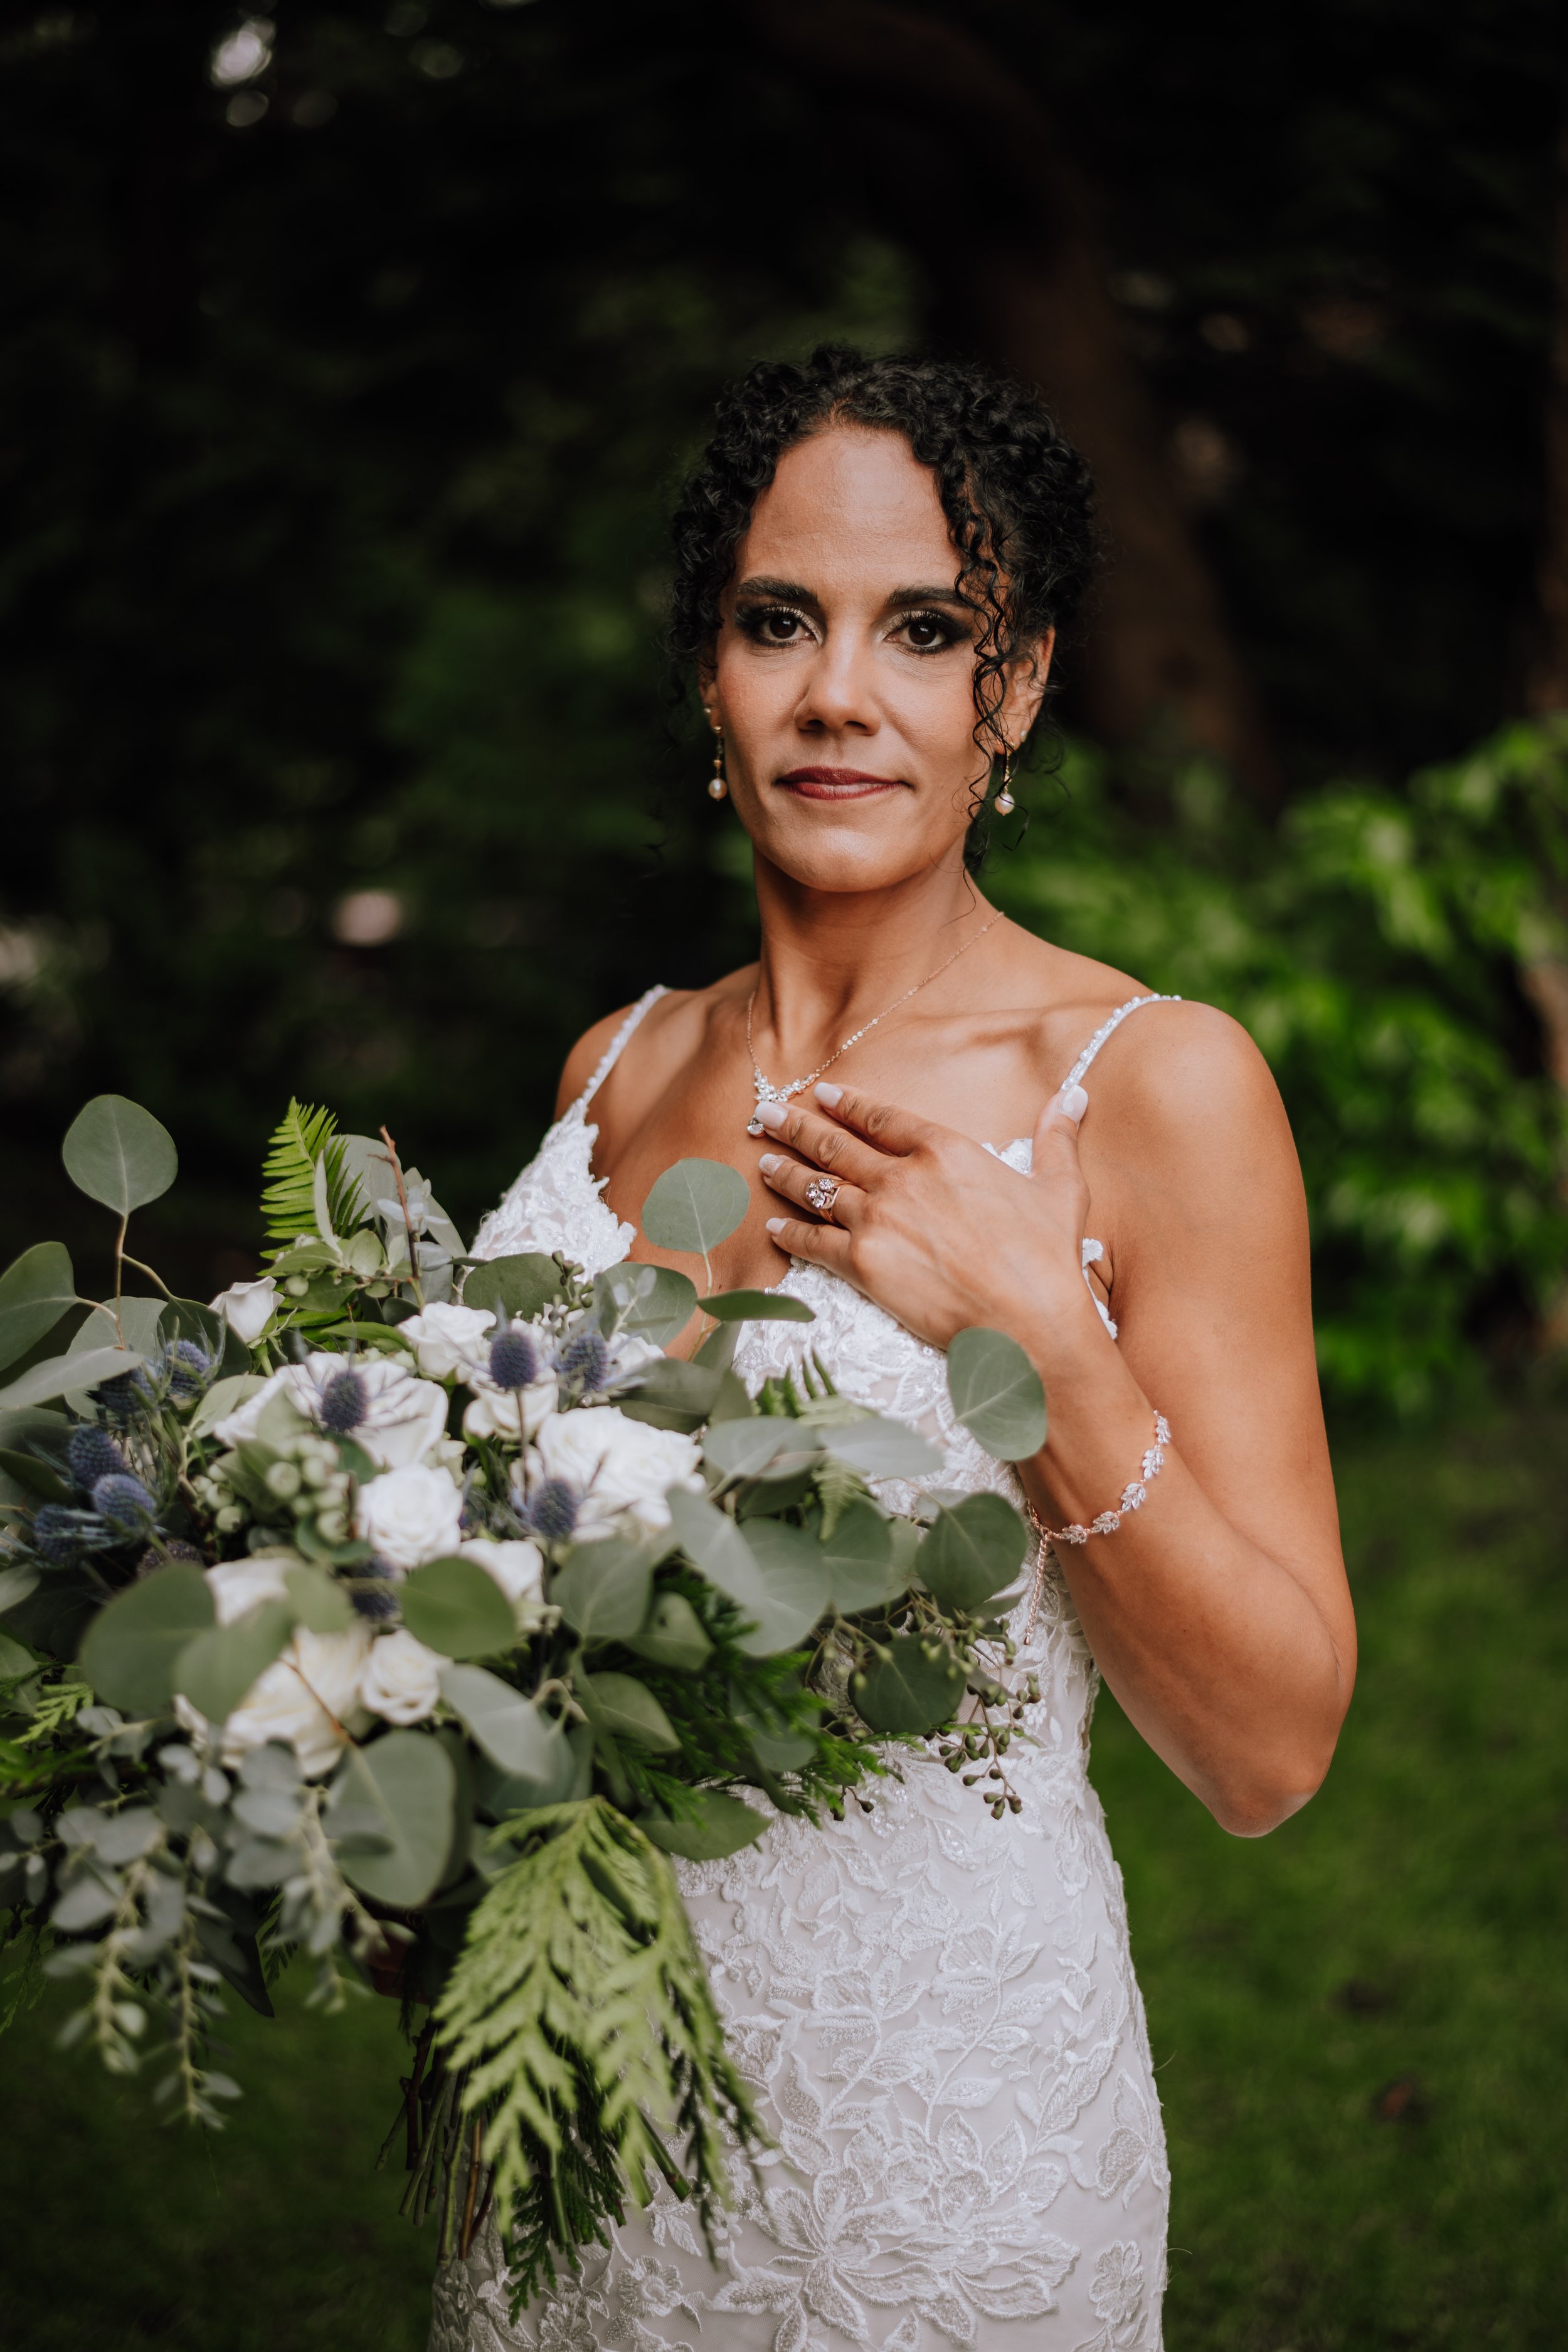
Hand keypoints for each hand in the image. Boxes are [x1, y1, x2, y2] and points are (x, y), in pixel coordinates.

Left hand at [756, 1076, 1107, 1361]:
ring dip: (785, 1173)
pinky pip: (814, 1243)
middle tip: (765, 1115)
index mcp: (946, 1152)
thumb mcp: (1060, 1189)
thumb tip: (1072, 1097)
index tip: (825, 1095)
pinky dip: (790, 1234)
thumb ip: (1056, 1140)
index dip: (850, 1105)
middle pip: (836, 1146)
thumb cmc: (1047, 1259)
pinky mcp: (863, 1264)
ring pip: (818, 1189)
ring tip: (762, 1160)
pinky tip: (773, 1228)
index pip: (884, 1119)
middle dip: (796, 1127)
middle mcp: (903, 1178)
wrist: (1028, 1323)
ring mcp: (878, 1220)